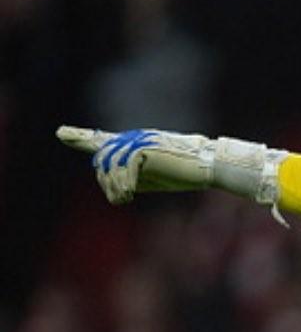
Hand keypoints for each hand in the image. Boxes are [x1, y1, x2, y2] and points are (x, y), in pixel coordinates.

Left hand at [56, 126, 215, 203]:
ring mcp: (137, 142)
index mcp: (133, 145)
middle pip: (102, 159)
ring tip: (125, 199)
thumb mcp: (152, 178)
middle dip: (106, 183)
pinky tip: (131, 195)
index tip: (62, 133)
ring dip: (114, 187)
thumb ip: (131, 178)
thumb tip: (112, 189)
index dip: (81, 137)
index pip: (102, 140)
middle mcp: (132, 139)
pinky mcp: (143, 149)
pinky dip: (124, 185)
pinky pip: (122, 169)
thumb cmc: (185, 173)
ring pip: (109, 165)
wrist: (208, 164)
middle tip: (121, 199)